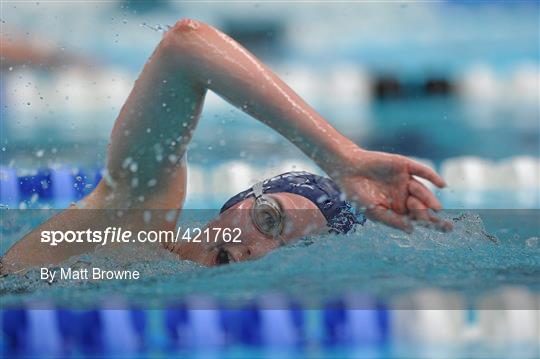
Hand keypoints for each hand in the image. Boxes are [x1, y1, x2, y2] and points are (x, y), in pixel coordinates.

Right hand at [331, 149, 452, 232]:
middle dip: (430, 213)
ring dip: (427, 198)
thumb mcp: (374, 211)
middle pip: (423, 205)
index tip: (444, 228)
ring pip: (421, 190)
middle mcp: (404, 194)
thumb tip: (411, 230)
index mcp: (397, 208)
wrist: (347, 169)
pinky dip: (432, 176)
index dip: (432, 223)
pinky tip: (442, 185)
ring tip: (434, 207)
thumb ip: (392, 220)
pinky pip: (421, 171)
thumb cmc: (357, 193)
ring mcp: (405, 180)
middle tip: (433, 218)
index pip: (418, 218)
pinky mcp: (404, 165)